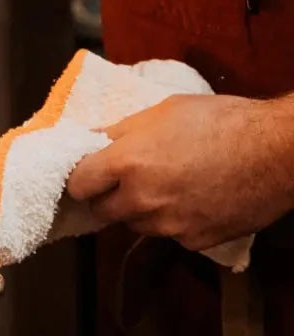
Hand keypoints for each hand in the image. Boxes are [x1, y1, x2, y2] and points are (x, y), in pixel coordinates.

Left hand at [67, 94, 293, 251]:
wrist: (273, 152)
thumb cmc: (217, 121)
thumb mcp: (160, 112)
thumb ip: (121, 132)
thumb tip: (94, 140)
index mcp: (127, 162)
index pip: (78, 184)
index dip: (78, 177)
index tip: (83, 172)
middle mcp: (143, 200)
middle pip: (102, 211)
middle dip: (104, 196)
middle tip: (116, 180)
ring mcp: (170, 225)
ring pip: (135, 224)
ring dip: (137, 210)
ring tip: (158, 185)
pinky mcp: (196, 241)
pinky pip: (168, 234)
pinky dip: (170, 221)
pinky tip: (187, 199)